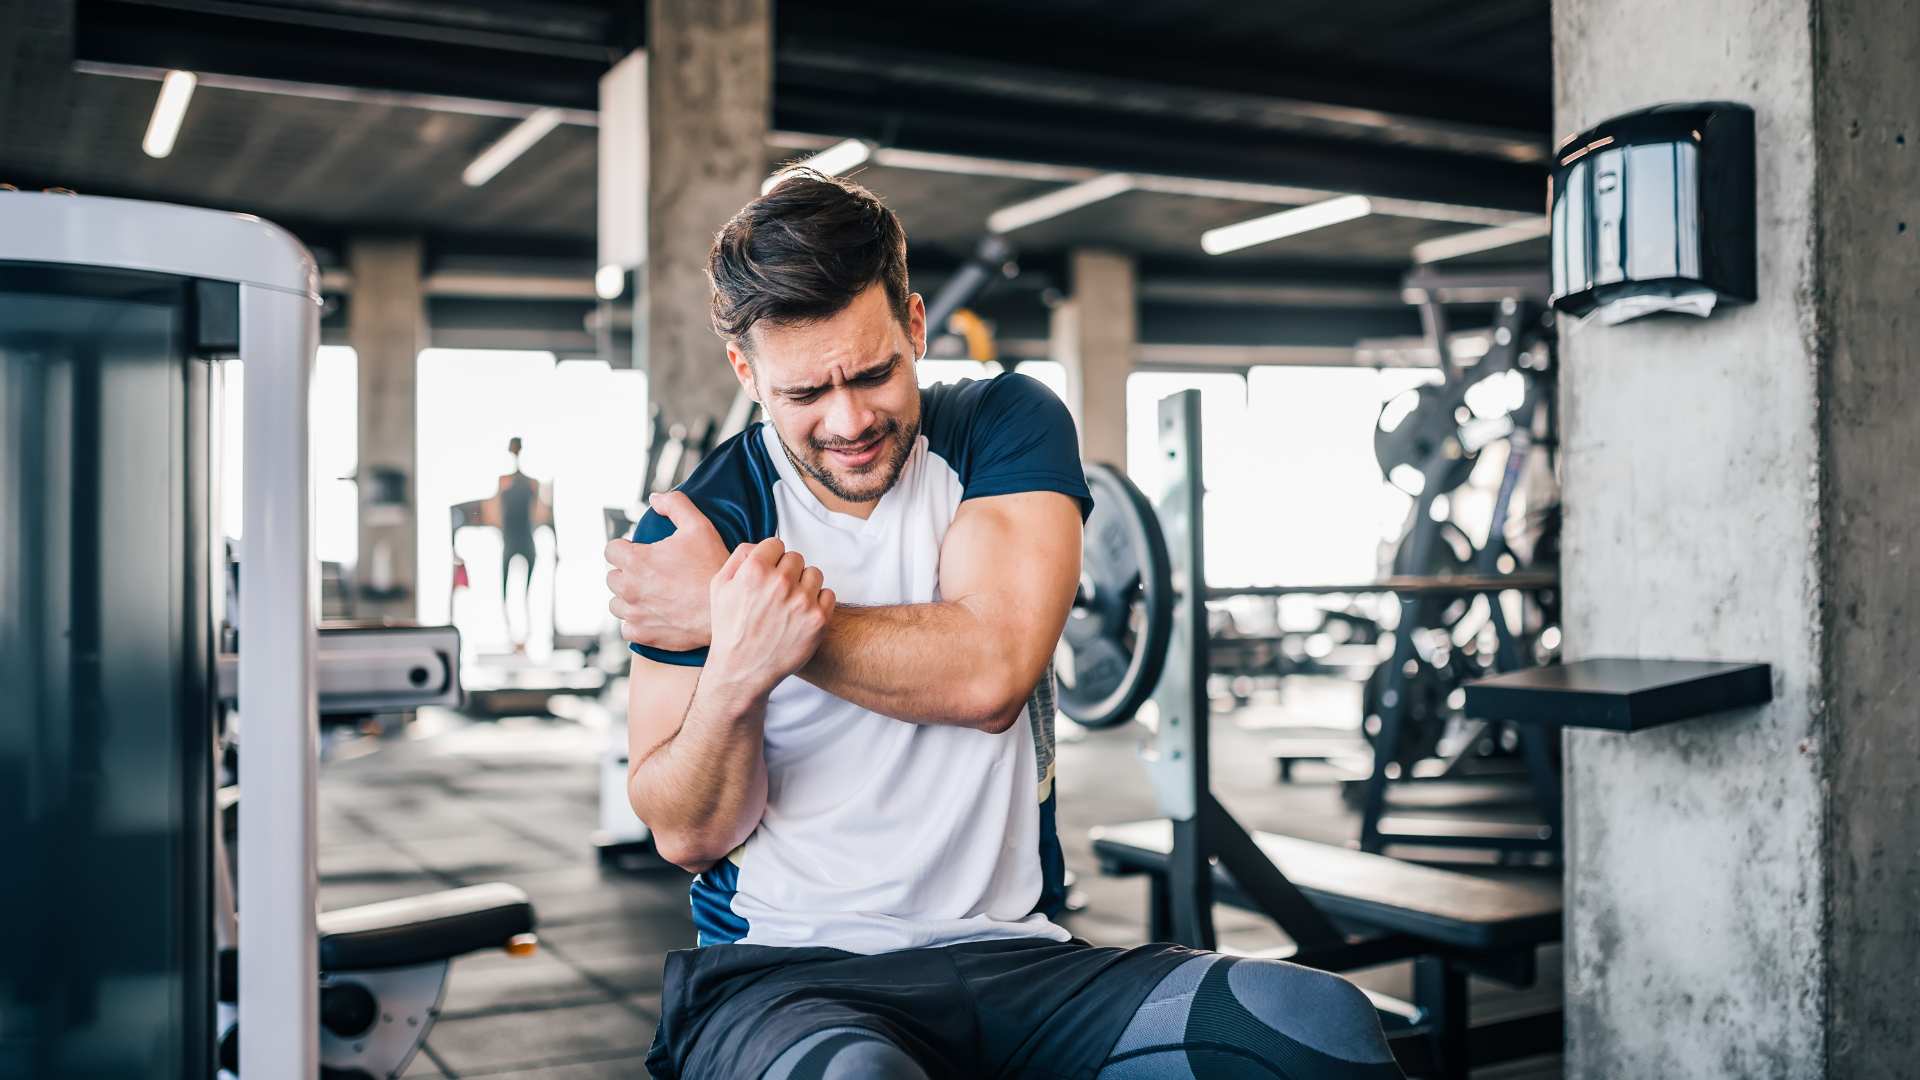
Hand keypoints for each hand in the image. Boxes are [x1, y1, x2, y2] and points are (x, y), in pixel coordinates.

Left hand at [605, 491, 729, 650]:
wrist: (724, 610)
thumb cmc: (712, 567)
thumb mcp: (699, 526)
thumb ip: (675, 505)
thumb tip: (655, 498)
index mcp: (636, 560)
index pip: (611, 550)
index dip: (625, 548)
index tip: (640, 551)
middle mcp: (629, 588)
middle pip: (611, 577)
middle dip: (626, 572)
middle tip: (650, 572)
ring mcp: (635, 614)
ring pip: (616, 603)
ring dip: (628, 597)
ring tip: (649, 594)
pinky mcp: (644, 634)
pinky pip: (627, 628)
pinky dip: (635, 622)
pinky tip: (652, 614)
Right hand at [705, 539, 835, 698]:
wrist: (742, 670)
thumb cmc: (729, 628)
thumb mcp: (719, 587)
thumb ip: (739, 557)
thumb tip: (760, 546)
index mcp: (755, 570)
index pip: (776, 544)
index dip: (771, 559)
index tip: (768, 574)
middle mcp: (780, 582)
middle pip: (796, 558)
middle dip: (787, 572)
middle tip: (777, 593)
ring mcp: (802, 601)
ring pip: (814, 574)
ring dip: (804, 585)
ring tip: (790, 604)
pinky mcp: (819, 619)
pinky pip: (828, 594)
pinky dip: (818, 602)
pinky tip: (801, 614)